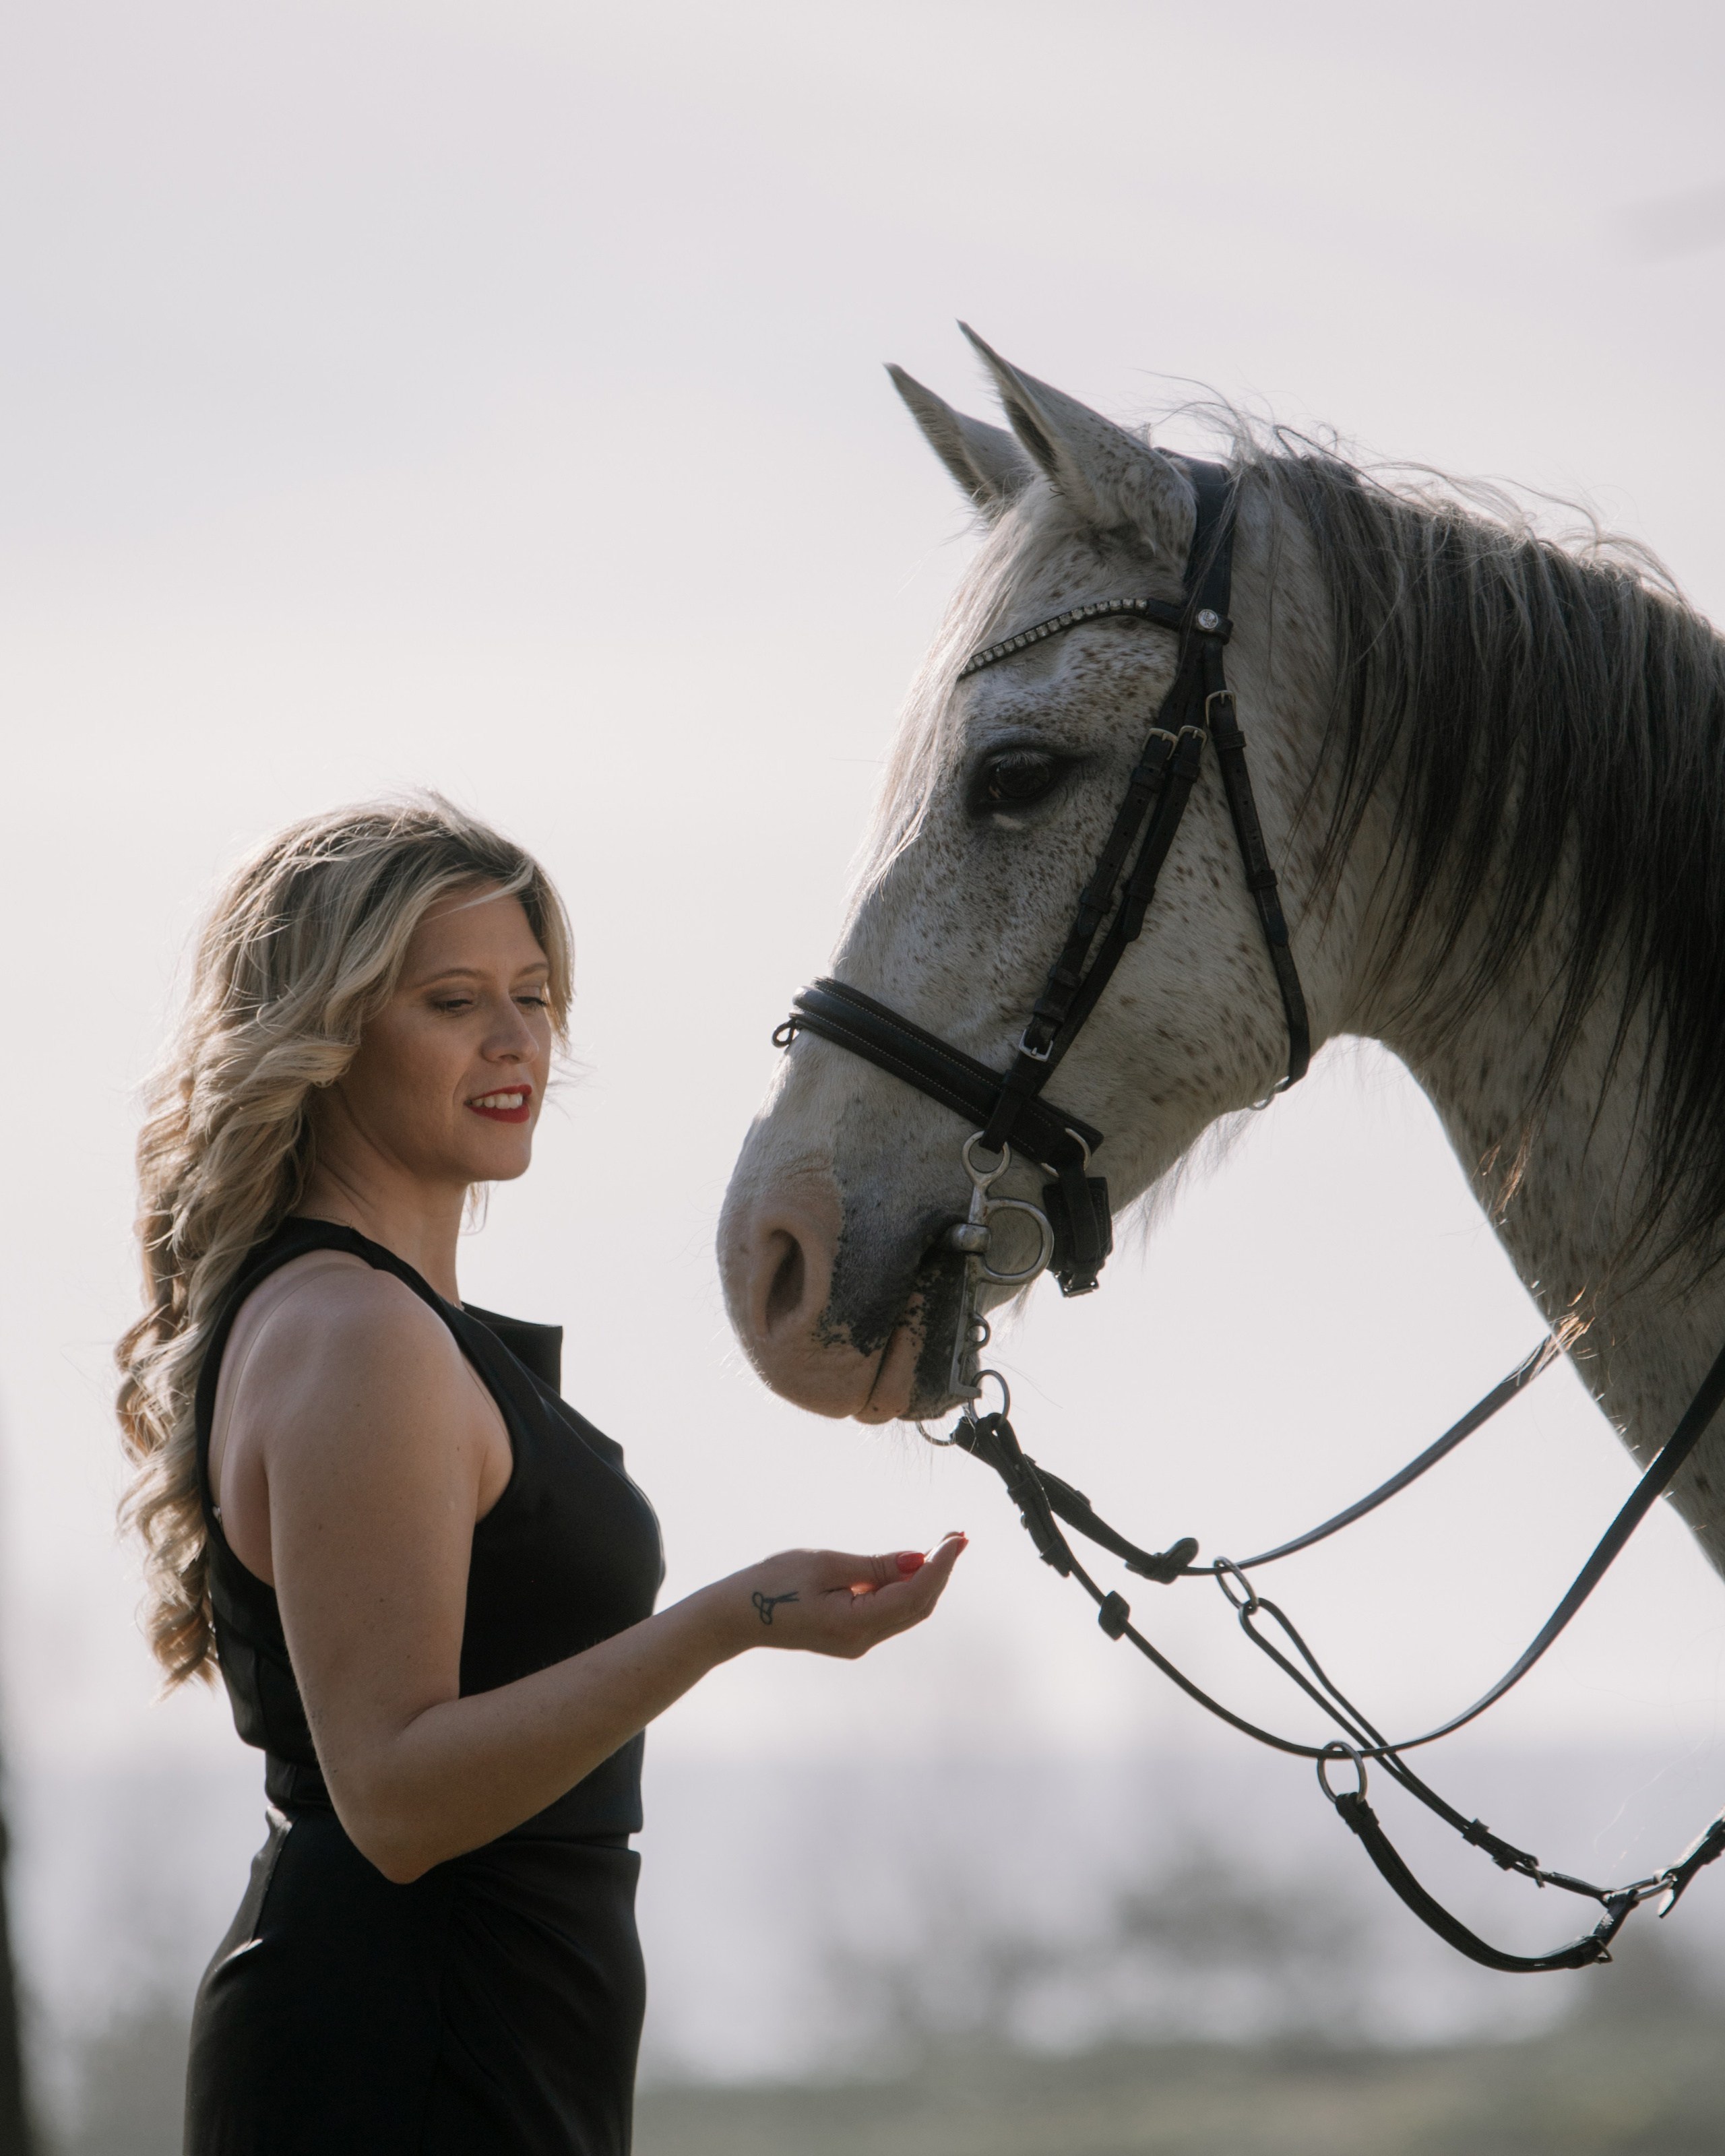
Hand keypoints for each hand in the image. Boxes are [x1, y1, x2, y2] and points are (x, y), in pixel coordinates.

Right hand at [725, 1533, 967, 1658]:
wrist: (736, 1616)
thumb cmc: (773, 1583)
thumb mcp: (825, 1565)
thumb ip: (874, 1566)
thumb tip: (917, 1558)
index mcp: (856, 1625)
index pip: (915, 1594)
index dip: (941, 1565)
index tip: (957, 1538)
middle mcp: (862, 1640)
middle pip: (918, 1606)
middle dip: (941, 1570)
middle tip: (958, 1536)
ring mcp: (857, 1642)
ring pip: (907, 1610)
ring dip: (927, 1578)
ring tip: (944, 1545)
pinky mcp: (851, 1635)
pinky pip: (890, 1611)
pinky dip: (906, 1587)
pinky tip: (912, 1563)